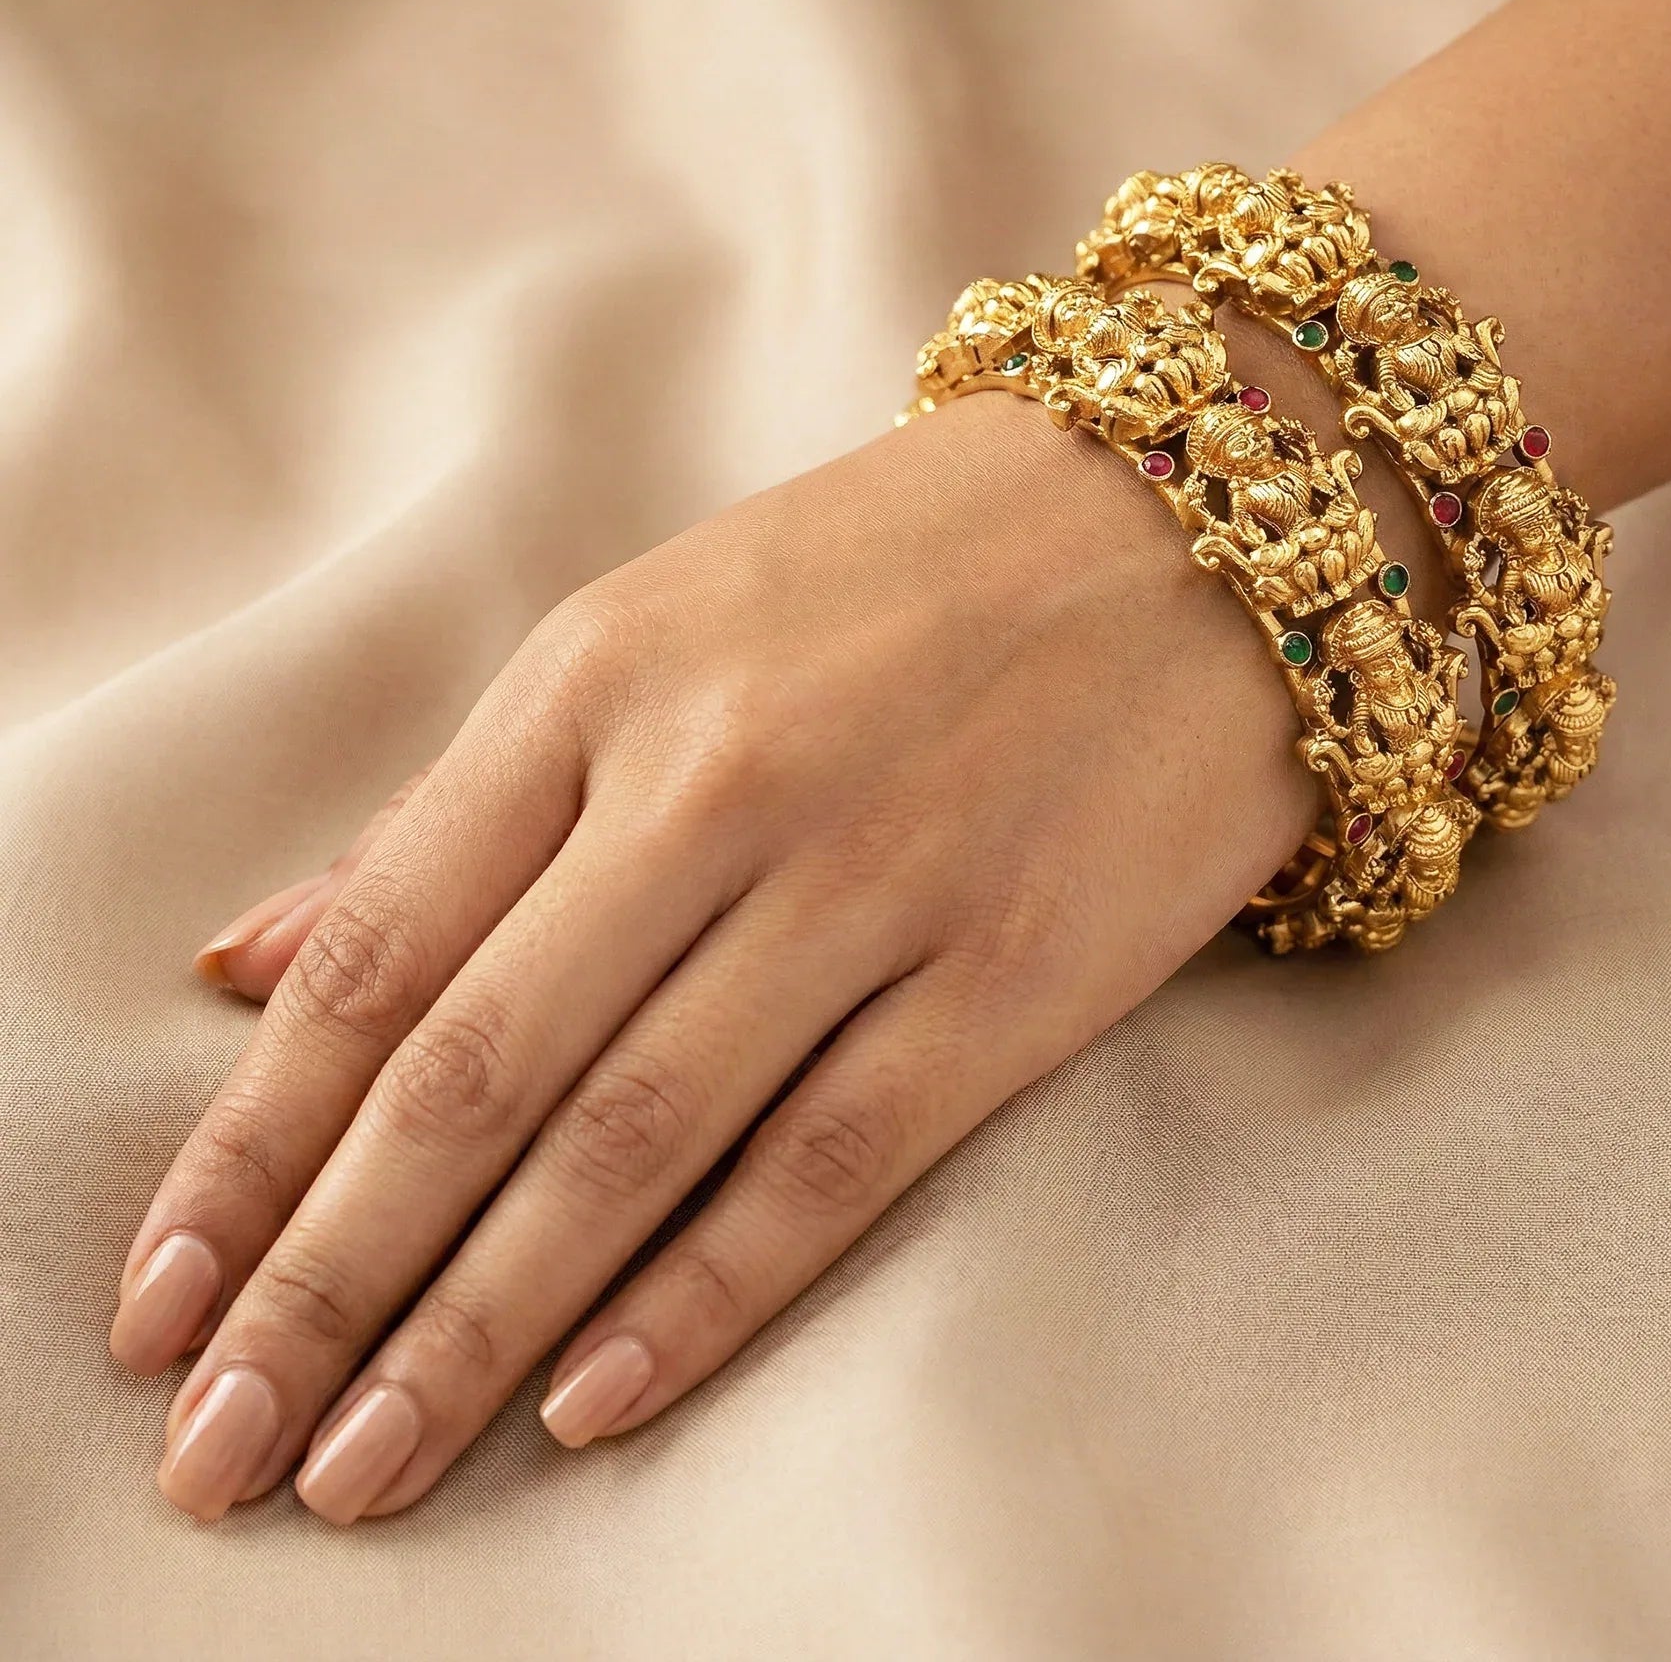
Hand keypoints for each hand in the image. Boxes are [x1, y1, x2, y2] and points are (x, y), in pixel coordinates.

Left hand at [112, 392, 1314, 1524]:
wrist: (1199, 516)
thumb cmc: (907, 570)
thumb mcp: (660, 628)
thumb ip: (464, 806)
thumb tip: (254, 963)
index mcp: (601, 680)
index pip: (379, 952)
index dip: (248, 1148)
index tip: (159, 1305)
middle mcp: (717, 781)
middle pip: (475, 1072)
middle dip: (325, 1283)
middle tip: (222, 1457)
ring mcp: (875, 879)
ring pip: (632, 1140)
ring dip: (476, 1326)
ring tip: (362, 1468)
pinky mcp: (1018, 971)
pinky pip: (829, 1161)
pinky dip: (700, 1296)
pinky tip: (591, 1402)